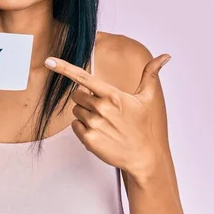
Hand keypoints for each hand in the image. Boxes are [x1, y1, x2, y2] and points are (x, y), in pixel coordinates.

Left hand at [44, 54, 170, 179]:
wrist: (141, 156)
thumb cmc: (141, 126)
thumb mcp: (146, 98)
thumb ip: (150, 74)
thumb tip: (164, 57)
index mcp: (112, 95)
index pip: (83, 77)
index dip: (63, 68)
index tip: (49, 61)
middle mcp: (101, 108)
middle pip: (76, 95)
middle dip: (85, 99)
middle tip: (102, 109)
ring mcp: (94, 124)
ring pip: (75, 110)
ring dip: (85, 114)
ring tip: (102, 122)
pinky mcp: (88, 139)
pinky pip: (75, 126)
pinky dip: (83, 128)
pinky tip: (98, 132)